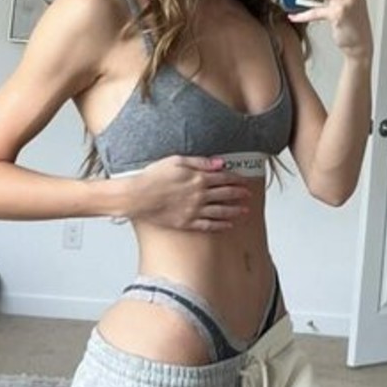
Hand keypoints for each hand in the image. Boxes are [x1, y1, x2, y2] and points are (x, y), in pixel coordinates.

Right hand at [120, 156, 252, 231]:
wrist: (137, 196)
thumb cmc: (153, 177)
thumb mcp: (177, 161)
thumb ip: (200, 162)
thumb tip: (220, 163)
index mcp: (198, 178)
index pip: (224, 178)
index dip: (236, 180)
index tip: (244, 181)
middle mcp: (199, 195)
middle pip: (225, 194)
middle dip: (239, 194)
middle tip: (249, 195)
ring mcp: (194, 210)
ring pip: (221, 211)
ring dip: (235, 211)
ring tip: (244, 211)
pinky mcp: (187, 223)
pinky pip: (208, 225)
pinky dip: (220, 225)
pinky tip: (228, 225)